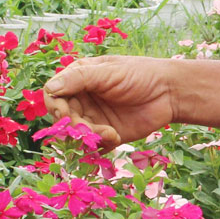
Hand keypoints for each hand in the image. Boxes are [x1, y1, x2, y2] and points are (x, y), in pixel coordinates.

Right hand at [43, 56, 177, 149]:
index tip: (64, 114)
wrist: (170, 93)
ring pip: (74, 134)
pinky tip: (115, 137)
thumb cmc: (140, 75)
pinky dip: (99, 144)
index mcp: (78, 78)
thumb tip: (50, 88)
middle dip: (73, 126)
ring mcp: (93, 117)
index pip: (53, 93)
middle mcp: (82, 98)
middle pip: (61, 118)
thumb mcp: (108, 72)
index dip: (55, 106)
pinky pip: (91, 146)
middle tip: (89, 129)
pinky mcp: (105, 134)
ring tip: (110, 133)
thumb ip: (79, 79)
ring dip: (87, 137)